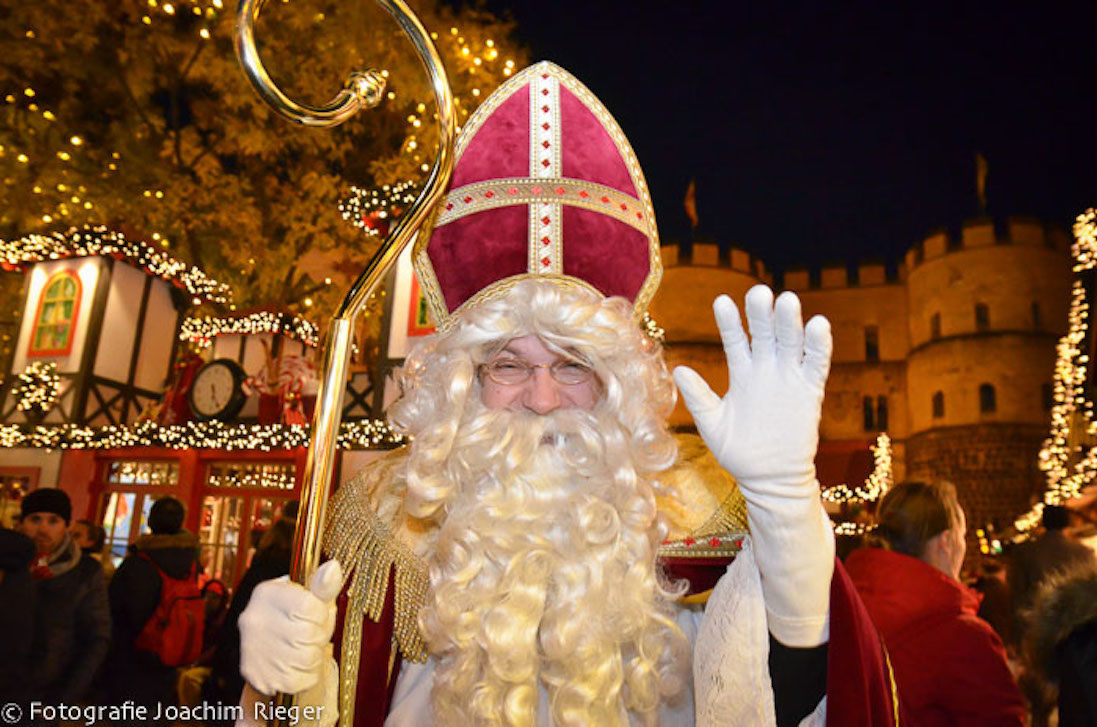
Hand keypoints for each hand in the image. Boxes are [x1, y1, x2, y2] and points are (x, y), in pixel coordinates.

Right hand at [239, 559, 342, 695]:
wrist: (271, 656)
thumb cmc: (298, 620)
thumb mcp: (311, 597)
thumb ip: (323, 585)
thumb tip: (333, 566)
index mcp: (266, 592)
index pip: (308, 605)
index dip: (322, 614)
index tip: (316, 615)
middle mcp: (253, 618)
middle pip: (309, 633)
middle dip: (319, 637)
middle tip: (312, 635)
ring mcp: (252, 649)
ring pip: (306, 659)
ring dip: (314, 657)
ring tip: (305, 649)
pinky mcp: (256, 676)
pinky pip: (300, 680)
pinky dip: (307, 676)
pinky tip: (298, 666)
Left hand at [672, 285, 830, 486]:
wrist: (769, 479)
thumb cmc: (738, 452)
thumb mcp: (712, 423)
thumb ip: (698, 396)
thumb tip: (678, 369)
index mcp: (742, 372)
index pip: (735, 338)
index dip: (729, 321)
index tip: (721, 301)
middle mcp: (766, 369)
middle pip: (764, 333)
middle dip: (761, 313)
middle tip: (758, 292)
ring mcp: (789, 378)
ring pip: (791, 342)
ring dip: (790, 322)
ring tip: (787, 301)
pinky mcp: (810, 392)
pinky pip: (817, 365)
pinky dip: (819, 346)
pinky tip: (818, 325)